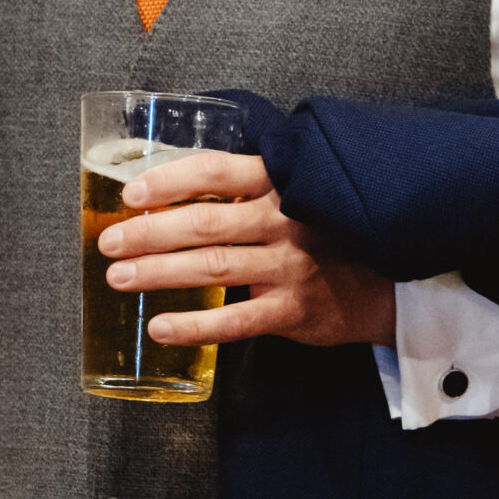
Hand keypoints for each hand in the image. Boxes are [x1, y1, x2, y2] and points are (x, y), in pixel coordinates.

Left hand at [101, 152, 396, 347]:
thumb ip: (251, 189)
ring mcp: (292, 266)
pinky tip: (160, 327)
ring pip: (213, 267)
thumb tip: (173, 189)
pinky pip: (236, 321)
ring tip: (119, 277)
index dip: (169, 180)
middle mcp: (287, 220)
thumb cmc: (330, 235)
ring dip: (159, 271)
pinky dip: (194, 325)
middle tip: (109, 243)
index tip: (131, 193)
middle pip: (205, 221)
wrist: (389, 284)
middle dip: (149, 232)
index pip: (217, 171)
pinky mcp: (295, 309)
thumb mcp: (300, 196)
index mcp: (283, 184)